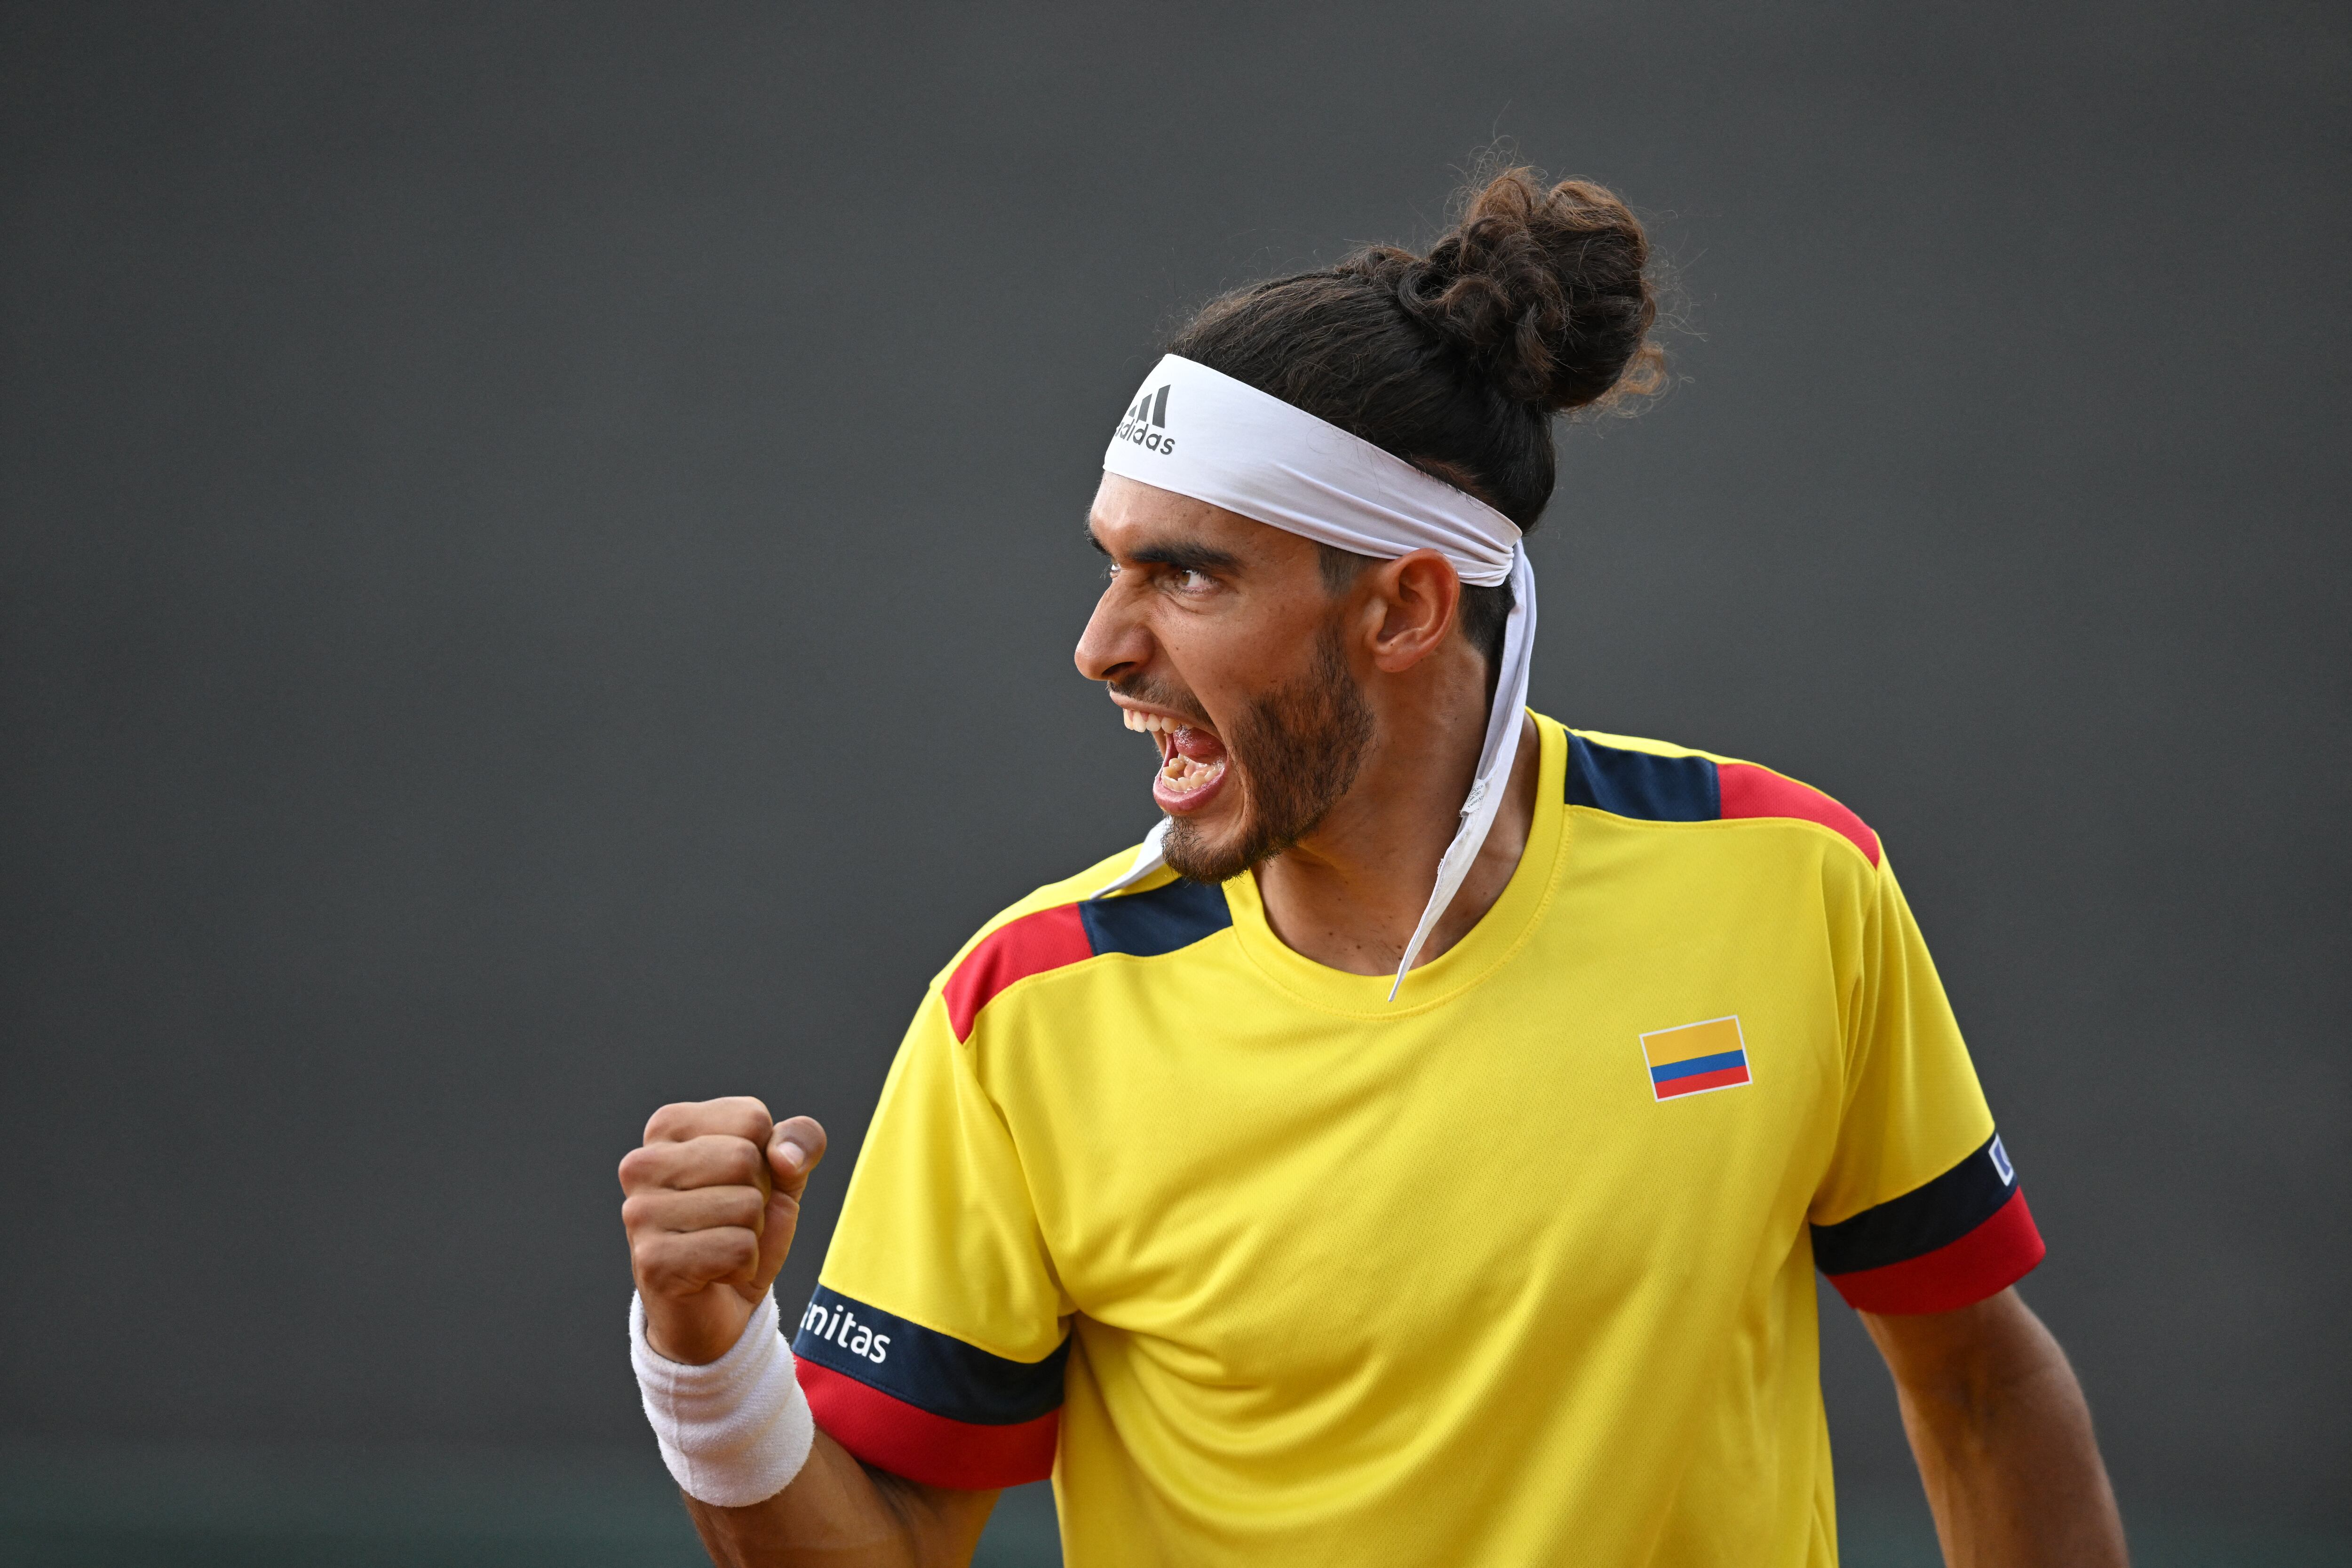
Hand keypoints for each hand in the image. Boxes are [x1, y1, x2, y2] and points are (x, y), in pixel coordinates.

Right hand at [620, 1097, 827, 1364]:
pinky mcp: (652, 1260)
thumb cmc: (744, 1225)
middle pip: (745, 1159)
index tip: (741, 1183)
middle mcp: (642, 1164)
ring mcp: (640, 1213)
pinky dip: (745, 1266)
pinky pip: (738, 1249)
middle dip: (760, 1196)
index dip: (768, 1157)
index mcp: (668, 1126)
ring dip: (752, 1234)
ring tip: (723, 1245)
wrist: (719, 1305)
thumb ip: (800, 1141)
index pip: (751, 1119)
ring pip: (745, 1206)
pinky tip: (716, 1273)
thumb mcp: (784, 1173)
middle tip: (734, 1220)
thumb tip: (786, 1158)